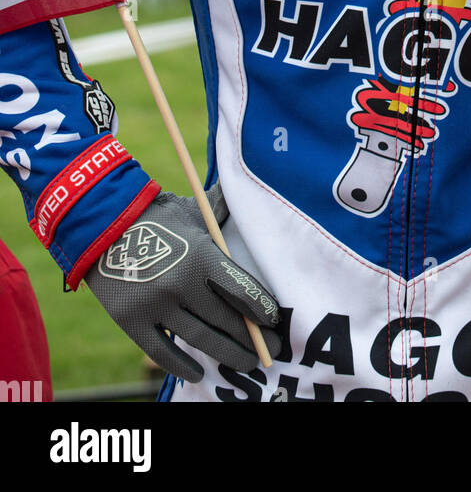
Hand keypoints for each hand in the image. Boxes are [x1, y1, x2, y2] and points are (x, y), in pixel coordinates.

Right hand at [85, 185, 281, 381]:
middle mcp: (181, 283)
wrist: (100, 223)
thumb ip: (219, 209)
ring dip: (228, 354)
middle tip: (271, 349)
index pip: (242, 291)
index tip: (273, 321)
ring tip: (247, 361)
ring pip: (201, 340)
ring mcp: (155, 306)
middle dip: (253, 338)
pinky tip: (199, 372)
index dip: (262, 310)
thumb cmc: (153, 214)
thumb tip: (245, 194)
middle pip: (226, 320)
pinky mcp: (131, 322)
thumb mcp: (191, 210)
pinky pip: (163, 353)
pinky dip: (183, 367)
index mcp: (200, 255)